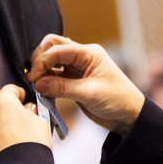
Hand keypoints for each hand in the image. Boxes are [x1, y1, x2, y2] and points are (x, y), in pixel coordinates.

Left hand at [0, 84, 51, 163]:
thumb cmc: (30, 145)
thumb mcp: (40, 121)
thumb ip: (31, 111)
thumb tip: (27, 111)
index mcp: (3, 101)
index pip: (10, 88)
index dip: (20, 93)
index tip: (24, 99)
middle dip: (3, 99)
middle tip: (15, 108)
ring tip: (8, 125)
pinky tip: (2, 139)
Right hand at [28, 34, 144, 135]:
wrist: (129, 116)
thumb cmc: (117, 100)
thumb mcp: (90, 93)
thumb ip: (62, 87)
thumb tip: (38, 83)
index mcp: (89, 53)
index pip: (59, 49)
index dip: (43, 61)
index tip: (33, 77)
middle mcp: (81, 57)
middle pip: (53, 47)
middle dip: (40, 60)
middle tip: (33, 78)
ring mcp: (76, 68)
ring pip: (52, 61)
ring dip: (42, 71)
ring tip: (37, 86)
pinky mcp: (73, 81)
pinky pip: (54, 75)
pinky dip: (46, 81)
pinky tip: (43, 90)